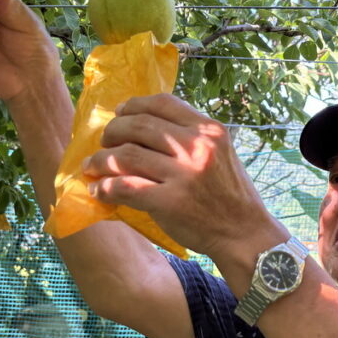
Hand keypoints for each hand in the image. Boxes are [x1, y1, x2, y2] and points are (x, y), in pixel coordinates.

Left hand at [81, 94, 284, 260]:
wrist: (245, 235)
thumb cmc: (231, 196)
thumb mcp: (221, 153)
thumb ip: (192, 136)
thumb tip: (146, 125)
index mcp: (209, 130)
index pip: (163, 103)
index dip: (134, 105)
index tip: (120, 113)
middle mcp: (197, 146)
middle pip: (138, 125)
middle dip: (112, 132)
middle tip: (104, 143)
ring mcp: (183, 175)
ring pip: (126, 155)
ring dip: (101, 160)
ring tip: (92, 167)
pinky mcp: (170, 202)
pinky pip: (125, 188)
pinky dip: (105, 188)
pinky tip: (98, 191)